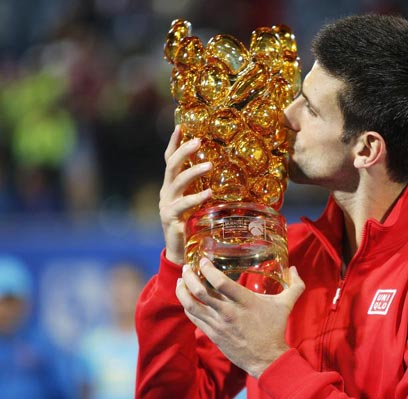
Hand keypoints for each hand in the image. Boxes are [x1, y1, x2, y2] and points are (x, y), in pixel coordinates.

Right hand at [159, 126, 212, 264]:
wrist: (181, 252)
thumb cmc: (194, 223)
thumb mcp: (199, 201)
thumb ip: (206, 187)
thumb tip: (228, 171)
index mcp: (172, 185)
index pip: (170, 159)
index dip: (174, 142)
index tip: (181, 125)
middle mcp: (167, 191)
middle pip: (171, 165)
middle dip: (184, 151)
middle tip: (199, 141)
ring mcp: (167, 204)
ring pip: (177, 182)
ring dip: (193, 172)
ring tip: (209, 165)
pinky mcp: (171, 218)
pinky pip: (183, 205)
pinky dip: (196, 198)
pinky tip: (209, 193)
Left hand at [176, 258, 305, 377]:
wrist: (266, 358)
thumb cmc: (275, 329)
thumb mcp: (286, 305)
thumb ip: (295, 285)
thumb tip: (295, 269)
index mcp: (245, 301)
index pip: (220, 282)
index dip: (207, 269)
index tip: (202, 260)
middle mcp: (228, 312)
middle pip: (200, 291)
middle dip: (189, 277)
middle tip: (186, 267)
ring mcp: (218, 324)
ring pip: (192, 305)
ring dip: (183, 291)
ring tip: (181, 280)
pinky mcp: (212, 334)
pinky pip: (193, 318)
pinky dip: (187, 305)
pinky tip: (186, 297)